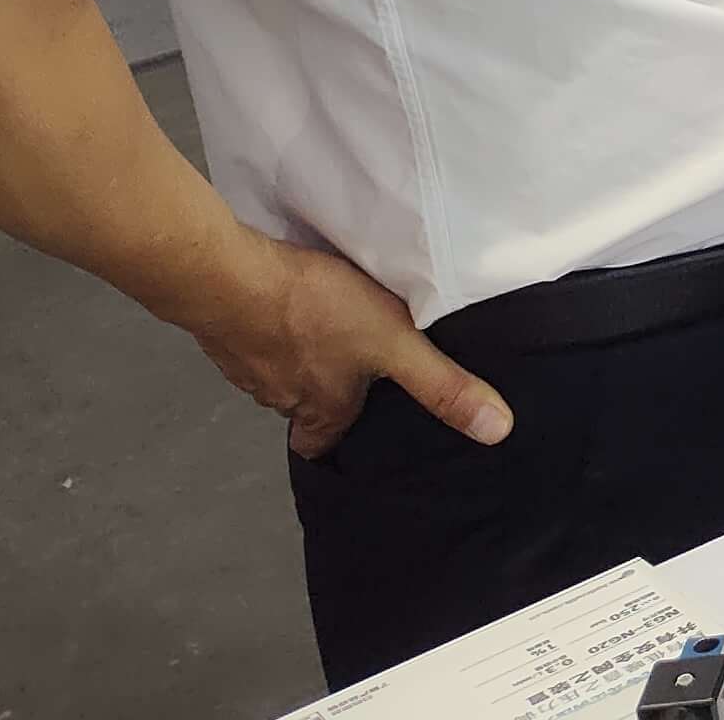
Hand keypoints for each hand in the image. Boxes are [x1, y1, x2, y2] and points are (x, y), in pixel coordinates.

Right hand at [184, 233, 509, 460]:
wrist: (231, 276)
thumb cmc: (315, 311)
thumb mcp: (395, 344)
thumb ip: (442, 384)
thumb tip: (496, 430)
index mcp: (320, 407)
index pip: (321, 445)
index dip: (337, 440)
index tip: (353, 431)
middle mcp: (279, 395)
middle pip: (301, 407)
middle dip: (324, 392)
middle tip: (349, 370)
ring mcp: (247, 364)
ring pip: (277, 372)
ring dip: (298, 356)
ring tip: (326, 330)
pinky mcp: (227, 330)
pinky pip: (251, 337)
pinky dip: (269, 327)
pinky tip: (286, 304)